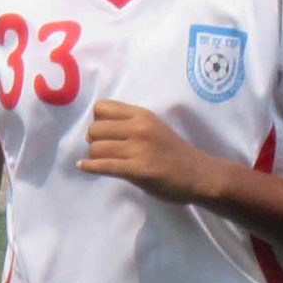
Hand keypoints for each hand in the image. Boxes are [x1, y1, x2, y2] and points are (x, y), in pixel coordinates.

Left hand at [79, 100, 216, 204]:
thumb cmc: (174, 152)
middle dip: (93, 140)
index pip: (102, 108)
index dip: (97, 120)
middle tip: (102, 150)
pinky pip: (103, 165)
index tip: (105, 132)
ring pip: (96, 148)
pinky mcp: (137, 169)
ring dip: (94, 156)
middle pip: (95, 128)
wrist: (199, 174)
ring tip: (102, 161)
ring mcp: (138, 149)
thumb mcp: (154, 128)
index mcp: (142, 115)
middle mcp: (138, 128)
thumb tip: (98, 129)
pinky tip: (83, 167)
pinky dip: (89, 167)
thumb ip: (130, 124)